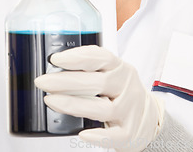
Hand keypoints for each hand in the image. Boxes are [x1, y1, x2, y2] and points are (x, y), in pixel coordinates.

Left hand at [34, 45, 164, 151]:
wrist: (149, 119)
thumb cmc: (123, 92)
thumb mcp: (113, 72)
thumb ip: (92, 66)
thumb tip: (59, 62)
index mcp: (120, 68)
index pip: (100, 58)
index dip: (77, 57)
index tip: (56, 59)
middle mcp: (125, 86)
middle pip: (96, 82)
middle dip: (66, 81)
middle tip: (43, 81)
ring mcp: (128, 110)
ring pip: (101, 108)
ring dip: (73, 104)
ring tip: (51, 101)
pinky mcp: (128, 132)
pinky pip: (112, 135)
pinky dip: (97, 135)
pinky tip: (81, 132)